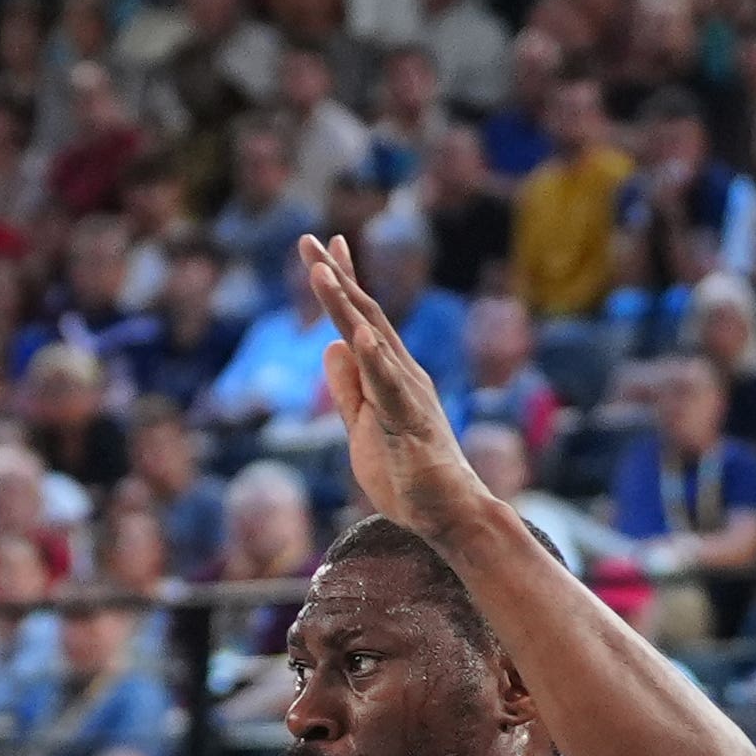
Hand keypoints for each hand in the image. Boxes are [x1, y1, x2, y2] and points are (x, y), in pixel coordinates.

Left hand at [292, 233, 489, 541]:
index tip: (320, 247)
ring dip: (346, 304)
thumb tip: (330, 346)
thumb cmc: (408, 473)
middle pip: (364, 316)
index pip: (361, 319)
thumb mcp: (362, 425)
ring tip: (322, 271)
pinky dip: (374, 359)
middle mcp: (402, 373)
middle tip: (308, 241)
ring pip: (373, 341)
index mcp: (389, 373)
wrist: (447, 514)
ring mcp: (408, 394)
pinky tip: (357, 335)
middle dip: (335, 277)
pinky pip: (389, 387)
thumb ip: (348, 388)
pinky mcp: (411, 423)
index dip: (341, 282)